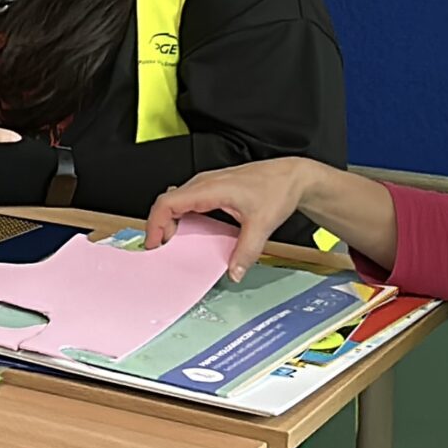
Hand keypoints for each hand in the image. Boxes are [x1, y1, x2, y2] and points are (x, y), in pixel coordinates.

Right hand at [145, 159, 309, 281]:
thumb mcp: (263, 223)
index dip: (155, 224)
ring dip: (170, 223)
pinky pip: (185, 201)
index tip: (155, 244)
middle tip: (164, 250)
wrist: (292, 176)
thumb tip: (234, 271)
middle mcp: (202, 183)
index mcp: (208, 188)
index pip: (167, 203)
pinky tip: (191, 231)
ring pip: (174, 202)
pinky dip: (181, 217)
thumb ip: (247, 250)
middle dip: (160, 228)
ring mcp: (205, 184)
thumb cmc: (277, 189)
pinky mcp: (210, 188)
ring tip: (175, 243)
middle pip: (166, 204)